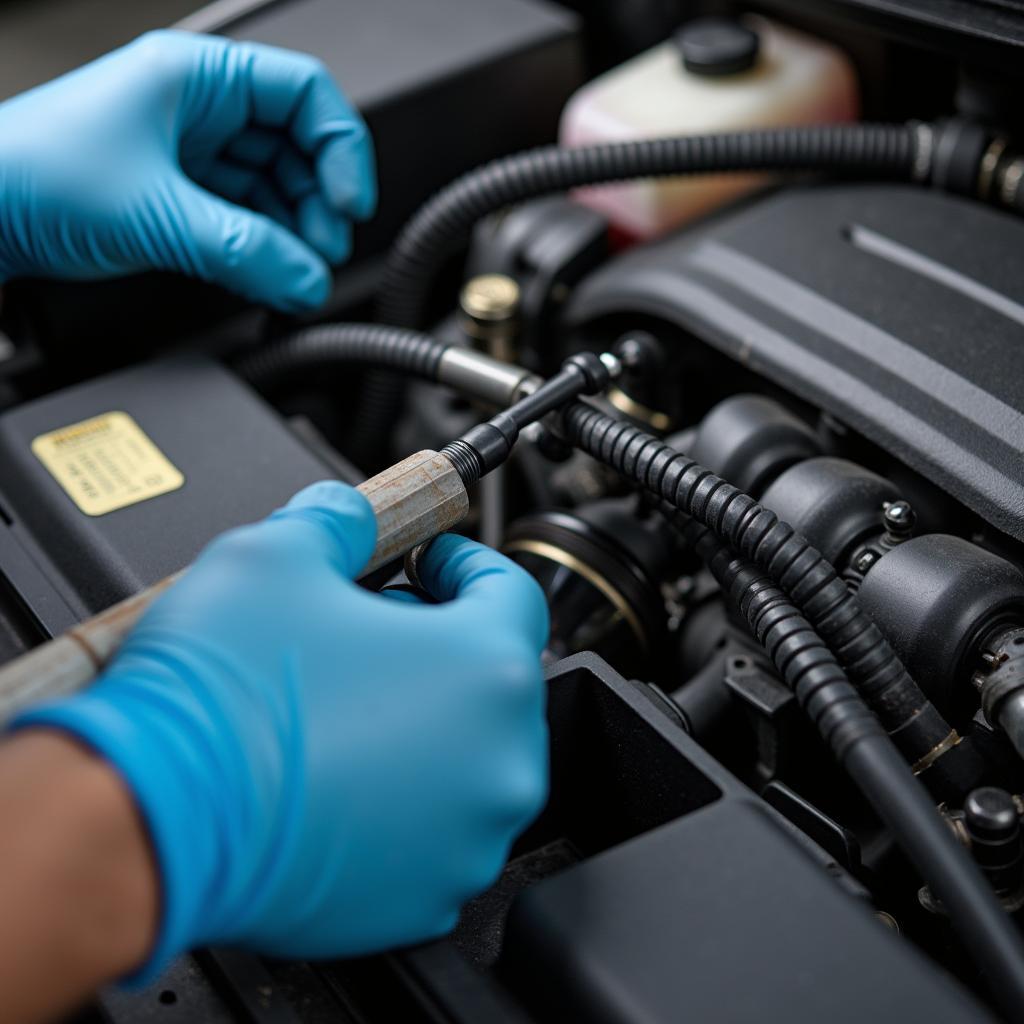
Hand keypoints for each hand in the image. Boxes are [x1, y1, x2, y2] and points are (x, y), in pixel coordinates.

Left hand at [0, 31, 375, 311]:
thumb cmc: (35, 175)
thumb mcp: (160, 213)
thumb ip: (247, 252)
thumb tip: (309, 280)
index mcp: (198, 78)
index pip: (306, 94)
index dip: (341, 149)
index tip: (349, 204)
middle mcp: (201, 108)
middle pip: (298, 146)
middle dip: (319, 202)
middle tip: (323, 250)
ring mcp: (192, 151)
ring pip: (275, 186)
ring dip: (295, 231)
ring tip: (298, 270)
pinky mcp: (182, 193)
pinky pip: (246, 214)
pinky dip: (265, 245)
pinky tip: (271, 271)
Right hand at [13, 482, 548, 978]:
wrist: (151, 817)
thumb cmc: (221, 699)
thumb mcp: (277, 554)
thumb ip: (339, 519)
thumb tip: (350, 515)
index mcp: (486, 670)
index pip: (511, 590)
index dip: (464, 563)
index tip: (429, 560)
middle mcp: (498, 761)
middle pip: (489, 677)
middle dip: (436, 642)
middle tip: (368, 629)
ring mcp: (466, 838)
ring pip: (463, 754)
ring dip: (420, 721)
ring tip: (344, 704)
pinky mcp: (424, 896)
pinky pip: (430, 827)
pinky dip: (398, 794)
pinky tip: (337, 772)